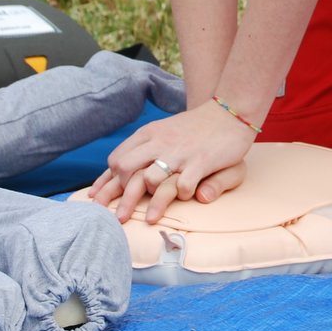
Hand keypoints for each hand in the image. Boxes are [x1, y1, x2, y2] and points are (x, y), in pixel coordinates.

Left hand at [88, 102, 254, 223]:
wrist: (231, 111)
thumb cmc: (196, 127)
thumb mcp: (165, 130)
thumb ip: (143, 148)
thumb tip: (116, 170)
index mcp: (150, 133)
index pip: (117, 158)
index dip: (107, 182)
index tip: (101, 200)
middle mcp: (161, 142)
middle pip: (126, 169)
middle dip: (120, 197)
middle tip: (119, 217)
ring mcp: (181, 152)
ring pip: (150, 179)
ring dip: (150, 202)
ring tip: (151, 218)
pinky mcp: (202, 161)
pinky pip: (183, 185)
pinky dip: (183, 195)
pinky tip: (187, 198)